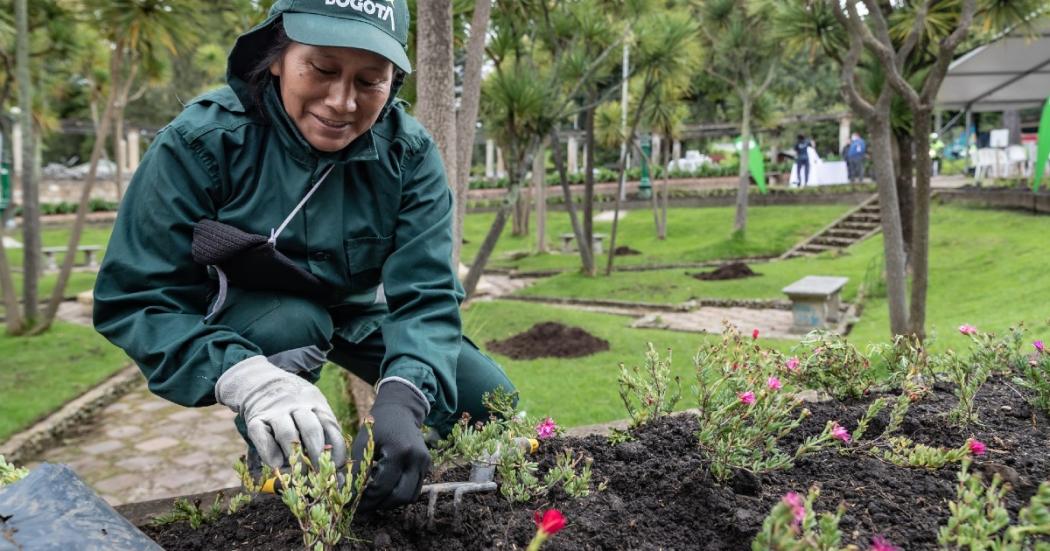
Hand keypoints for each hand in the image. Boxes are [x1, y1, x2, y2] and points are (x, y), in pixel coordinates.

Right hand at [215, 355, 345, 468]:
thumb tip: (336, 465)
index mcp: (316, 404)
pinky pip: (262, 437)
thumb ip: (324, 430)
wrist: (261, 382)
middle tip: (319, 474)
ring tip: (299, 473)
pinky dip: (269, 453)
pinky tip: (276, 465)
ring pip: (288, 435)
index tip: (336, 467)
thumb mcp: (313, 407)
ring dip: (295, 457)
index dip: (335, 450)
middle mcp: (297, 406)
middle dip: (317, 455)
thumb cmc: (295, 405)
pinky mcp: (256, 419)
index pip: (330, 427)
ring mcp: (275, 412)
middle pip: (311, 430)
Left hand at [352, 378, 430, 510]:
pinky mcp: (426, 467)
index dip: (364, 499)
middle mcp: (416, 460)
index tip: (349, 504)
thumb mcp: (363, 443)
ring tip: (372, 498)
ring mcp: (424, 464)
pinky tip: (384, 489)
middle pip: (398, 496)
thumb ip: (356, 469)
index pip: (381, 487)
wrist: (401, 409)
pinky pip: (414, 490)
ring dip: (390, 502)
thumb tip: (346, 494)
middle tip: (360, 506)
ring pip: (409, 497)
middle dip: (378, 504)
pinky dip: (398, 495)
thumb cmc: (379, 424)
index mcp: (399, 451)